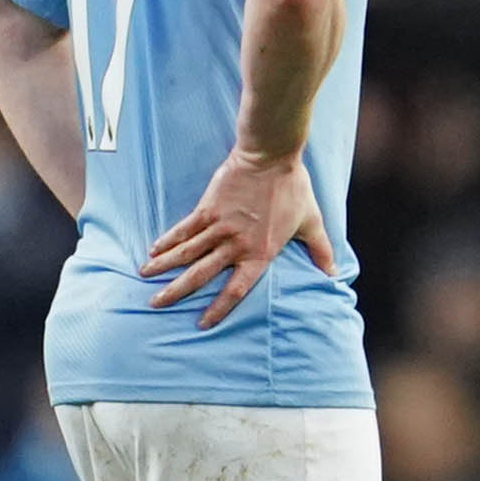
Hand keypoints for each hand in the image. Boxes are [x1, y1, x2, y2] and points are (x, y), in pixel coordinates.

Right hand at [146, 147, 333, 326]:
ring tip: (145, 277)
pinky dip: (167, 240)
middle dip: (176, 292)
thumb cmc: (293, 188)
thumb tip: (334, 274)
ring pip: (186, 253)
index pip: (235, 290)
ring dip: (164, 267)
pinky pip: (184, 229)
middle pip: (201, 276)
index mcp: (259, 254)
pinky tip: (153, 249)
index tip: (202, 324)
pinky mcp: (208, 208)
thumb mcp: (311, 222)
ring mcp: (219, 227)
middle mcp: (235, 245)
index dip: (218, 309)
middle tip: (156, 305)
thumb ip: (321, 251)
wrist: (271, 156)